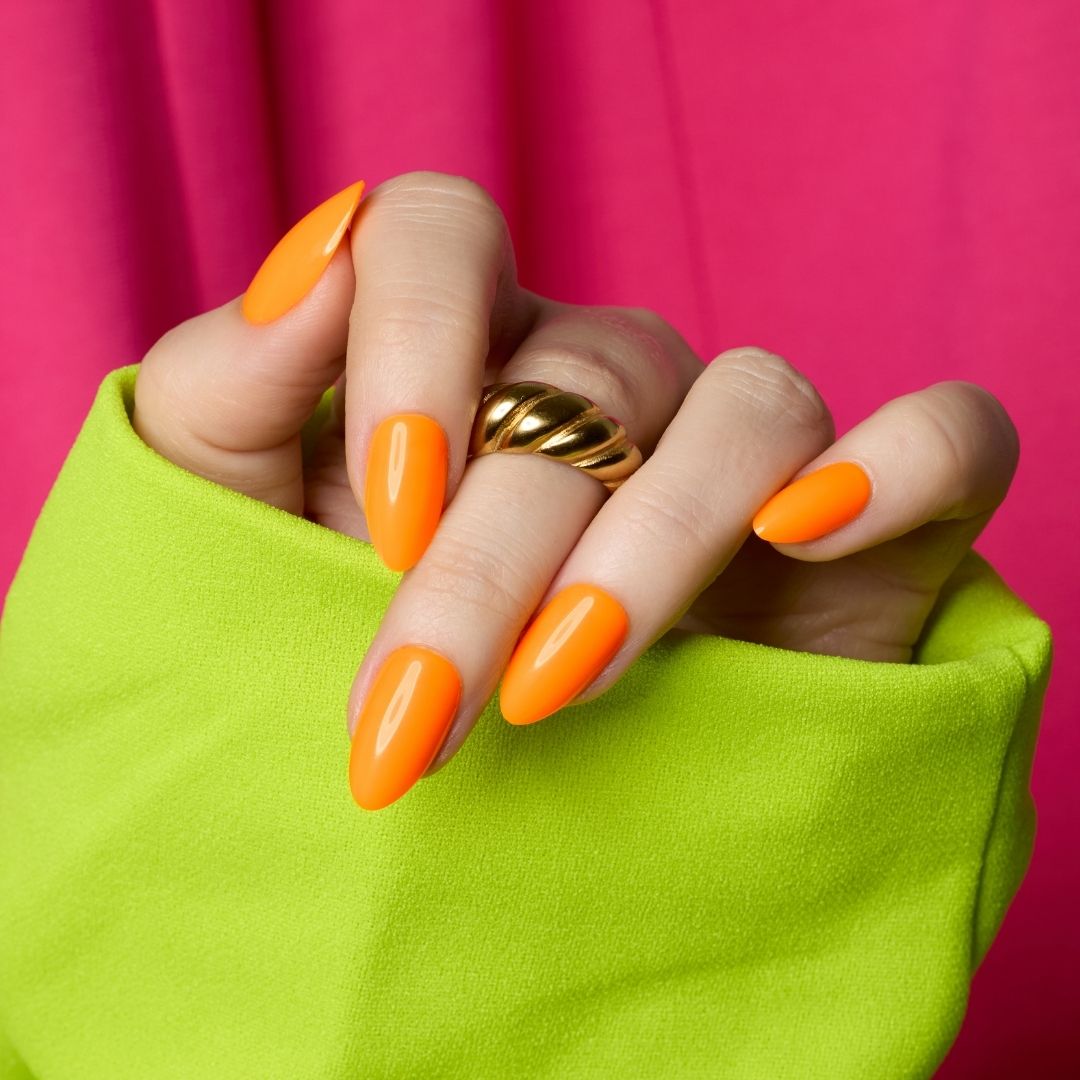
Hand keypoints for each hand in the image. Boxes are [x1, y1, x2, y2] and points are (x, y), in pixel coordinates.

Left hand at [132, 171, 1019, 809]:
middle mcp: (606, 383)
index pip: (442, 235)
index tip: (385, 513)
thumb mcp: (232, 528)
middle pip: (583, 380)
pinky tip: (813, 530)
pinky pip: (946, 437)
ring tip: (565, 689)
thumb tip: (312, 254)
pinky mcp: (866, 532)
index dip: (413, 341)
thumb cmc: (327, 665)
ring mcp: (738, 448)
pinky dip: (903, 463)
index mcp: (461, 354)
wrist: (464, 829)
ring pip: (747, 409)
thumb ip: (228, 387)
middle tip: (419, 713)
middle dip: (495, 555)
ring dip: (653, 546)